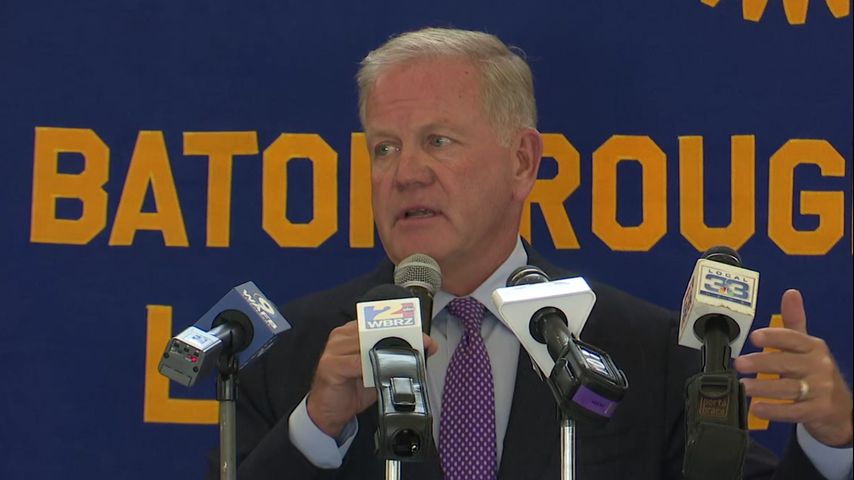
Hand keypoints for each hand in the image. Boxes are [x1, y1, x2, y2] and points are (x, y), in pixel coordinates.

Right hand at [306, 320, 436, 437]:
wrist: (329, 412)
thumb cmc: (353, 389)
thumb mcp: (378, 370)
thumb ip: (396, 357)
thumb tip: (425, 348)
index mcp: (352, 332)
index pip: (380, 323)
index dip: (404, 329)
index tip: (423, 339)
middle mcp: (342, 336)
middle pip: (376, 331)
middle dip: (401, 340)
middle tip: (421, 347)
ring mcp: (334, 349)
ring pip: (367, 345)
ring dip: (389, 354)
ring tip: (406, 362)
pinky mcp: (330, 365)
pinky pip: (356, 363)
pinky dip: (373, 368)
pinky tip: (382, 374)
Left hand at [735, 289, 852, 446]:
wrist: (841, 408)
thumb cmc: (816, 373)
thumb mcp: (808, 346)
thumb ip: (793, 322)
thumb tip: (790, 293)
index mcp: (814, 347)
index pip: (793, 338)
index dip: (773, 336)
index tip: (754, 336)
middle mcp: (818, 366)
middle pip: (787, 363)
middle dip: (762, 363)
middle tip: (739, 363)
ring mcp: (820, 390)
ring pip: (789, 387)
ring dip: (764, 387)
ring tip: (743, 386)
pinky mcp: (817, 411)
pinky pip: (794, 411)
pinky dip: (774, 410)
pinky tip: (757, 408)